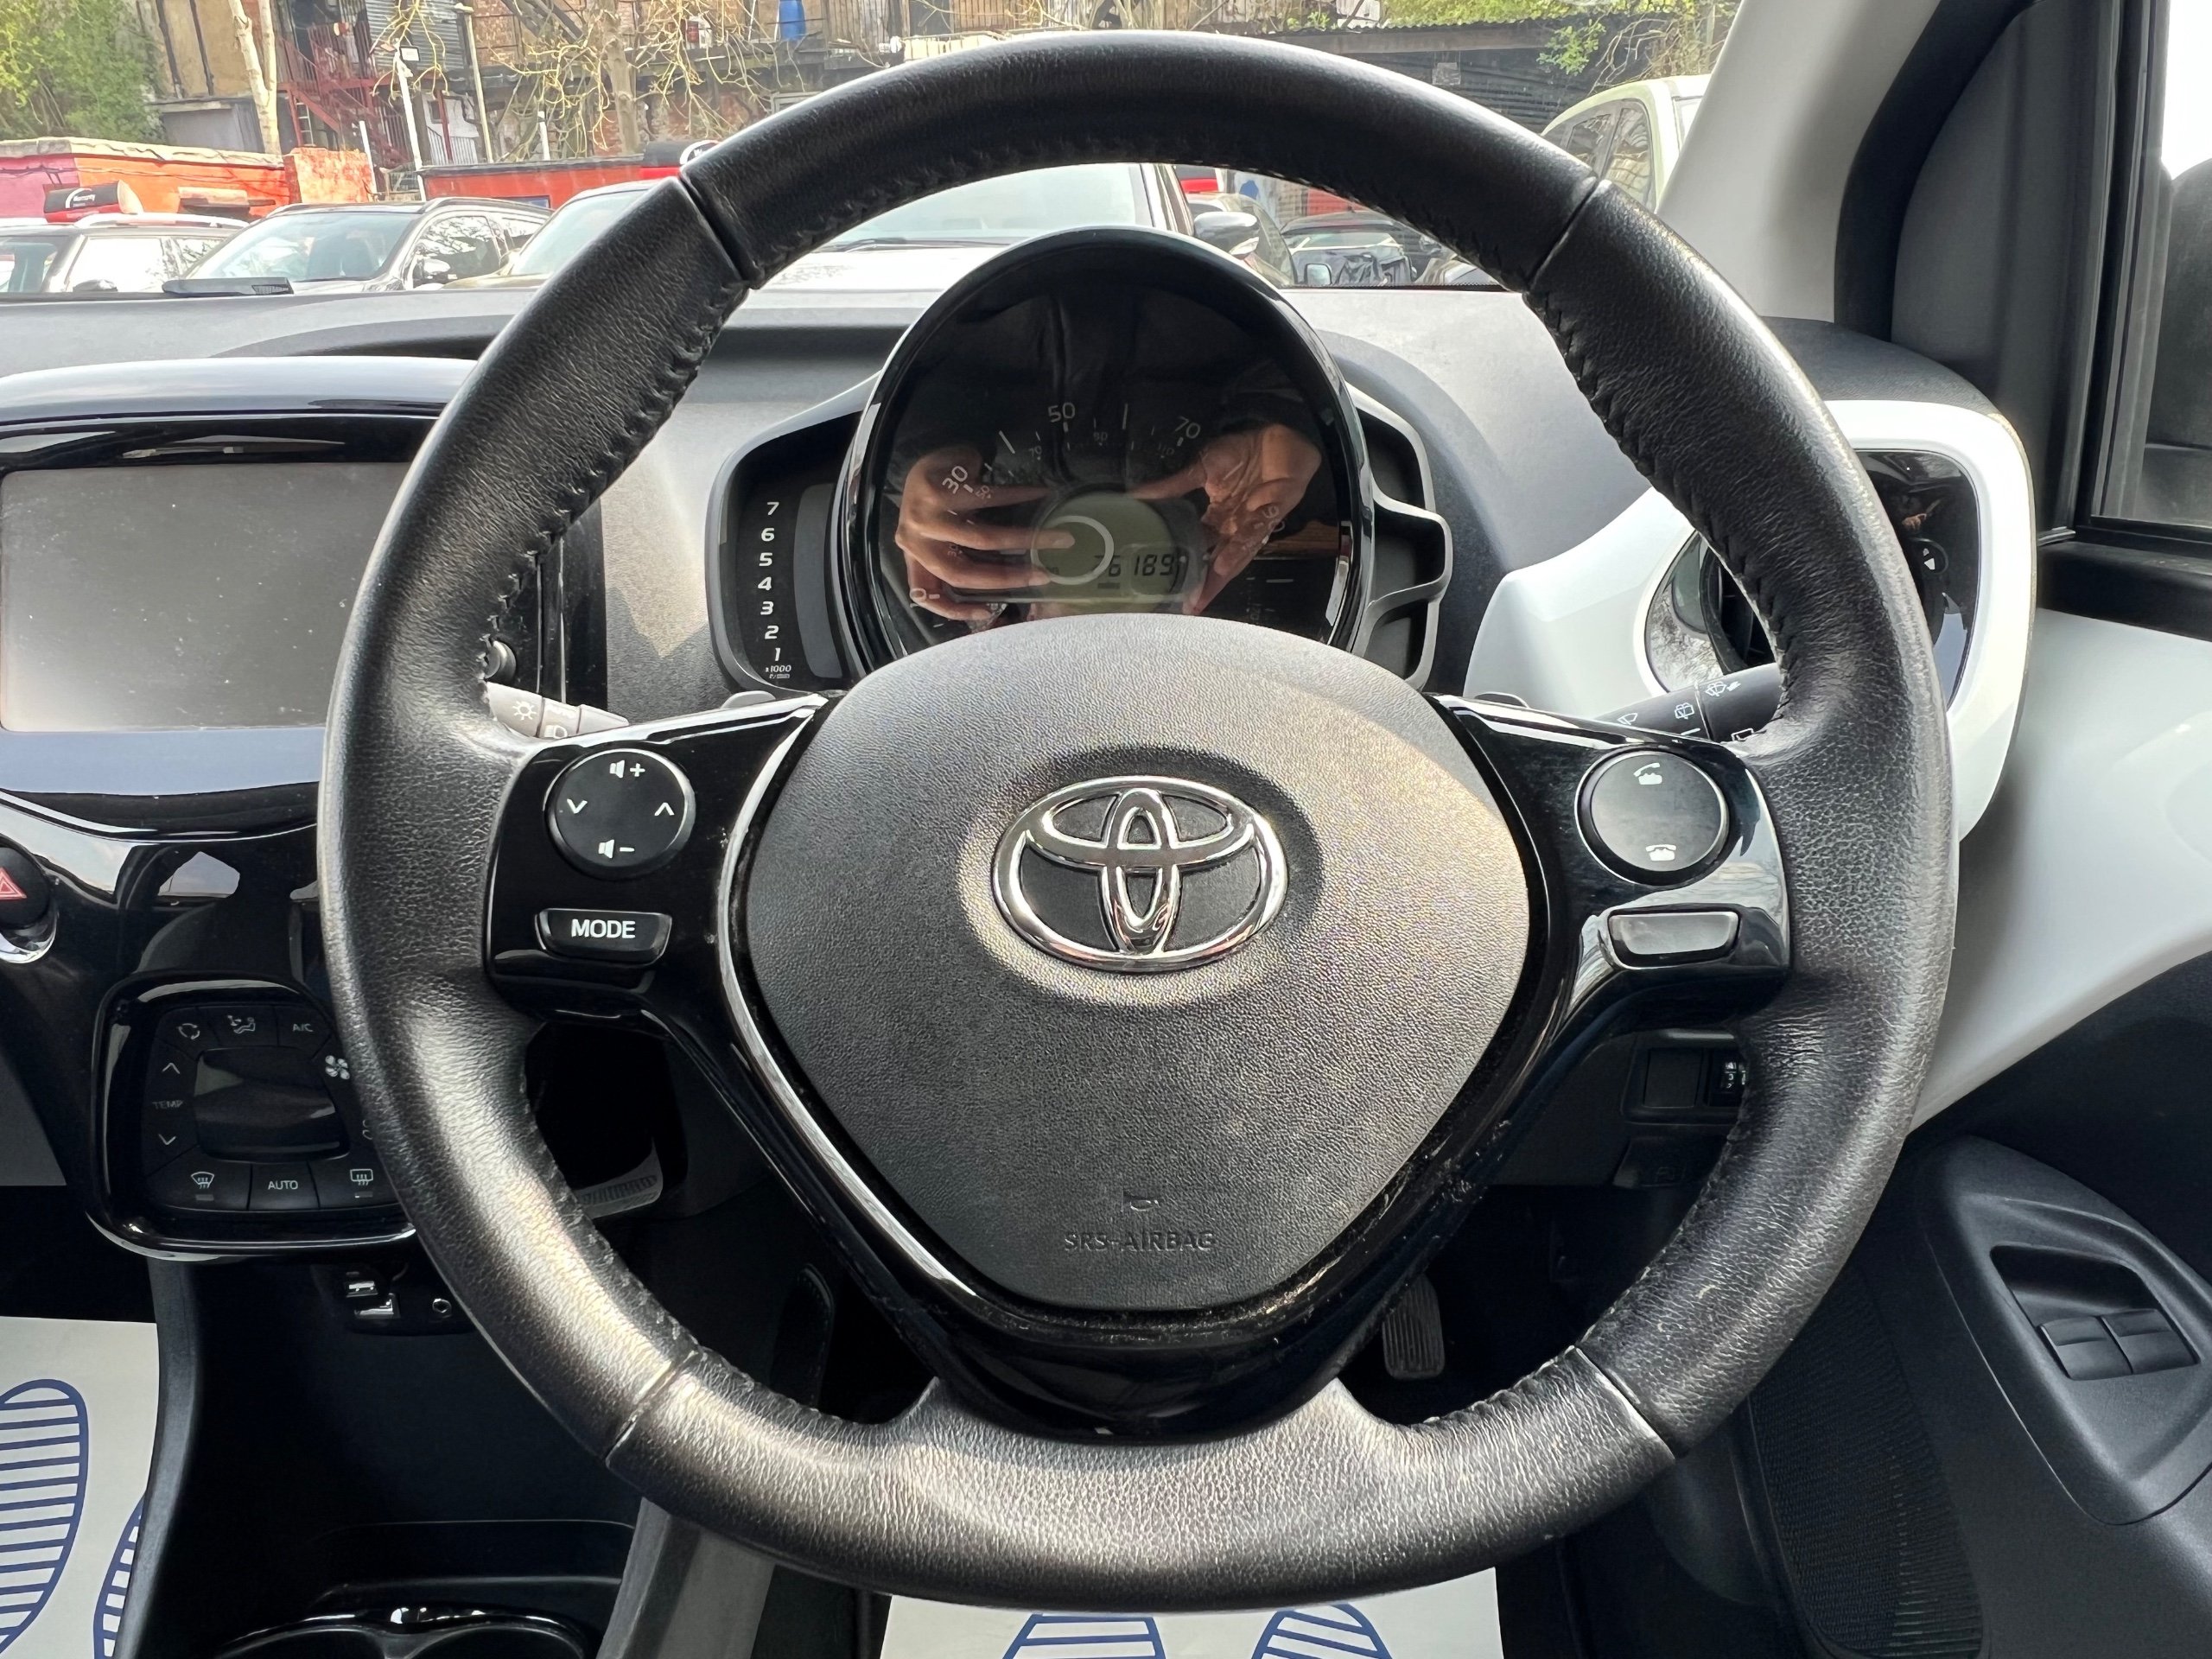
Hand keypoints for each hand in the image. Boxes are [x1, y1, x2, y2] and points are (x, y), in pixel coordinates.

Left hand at [896, 445, 1071, 623]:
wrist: (924, 461)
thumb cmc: (934, 504)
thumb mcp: (936, 538)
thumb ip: (955, 558)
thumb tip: (1008, 580)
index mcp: (914, 556)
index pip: (926, 593)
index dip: (954, 609)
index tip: (986, 612)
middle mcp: (914, 540)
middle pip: (961, 573)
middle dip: (1006, 578)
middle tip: (1042, 576)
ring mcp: (924, 515)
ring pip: (981, 539)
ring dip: (1024, 539)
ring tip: (1056, 538)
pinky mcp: (940, 488)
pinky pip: (987, 498)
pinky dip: (1019, 496)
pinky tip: (1041, 494)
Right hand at [1133, 423, 1321, 612]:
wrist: (1277, 436)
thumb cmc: (1241, 452)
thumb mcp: (1200, 468)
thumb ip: (1172, 486)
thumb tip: (1134, 495)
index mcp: (1216, 518)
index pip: (1197, 548)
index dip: (1186, 567)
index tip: (1168, 589)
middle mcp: (1233, 526)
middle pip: (1216, 560)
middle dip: (1203, 584)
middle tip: (1187, 608)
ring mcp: (1252, 522)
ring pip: (1234, 554)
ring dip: (1219, 575)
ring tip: (1201, 594)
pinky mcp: (1271, 512)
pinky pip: (1253, 532)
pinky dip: (1238, 547)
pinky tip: (1224, 563)